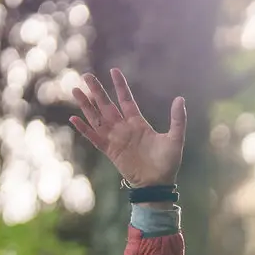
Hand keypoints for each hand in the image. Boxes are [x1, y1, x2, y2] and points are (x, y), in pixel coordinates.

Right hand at [67, 69, 186, 187]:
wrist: (158, 183)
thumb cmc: (168, 162)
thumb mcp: (175, 138)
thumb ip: (177, 119)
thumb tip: (180, 99)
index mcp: (138, 123)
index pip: (126, 100)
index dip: (120, 86)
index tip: (114, 70)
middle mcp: (124, 128)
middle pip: (107, 105)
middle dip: (97, 91)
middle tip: (86, 75)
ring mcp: (115, 139)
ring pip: (97, 118)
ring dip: (86, 105)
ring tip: (76, 90)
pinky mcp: (110, 151)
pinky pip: (94, 137)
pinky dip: (84, 128)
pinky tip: (74, 118)